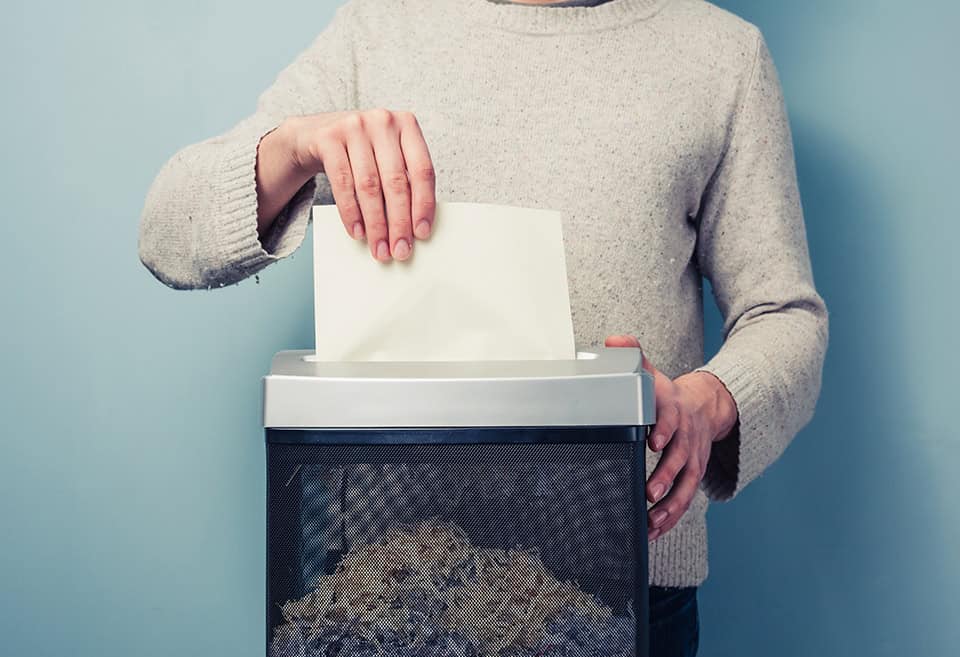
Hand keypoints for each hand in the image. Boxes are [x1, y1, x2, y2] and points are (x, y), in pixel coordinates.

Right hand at [275, 109, 436, 261]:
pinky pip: (342, 183)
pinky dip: (351, 212)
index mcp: (407, 125)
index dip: (424, 205)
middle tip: (400, 250)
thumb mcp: (387, 156)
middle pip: (395, 182)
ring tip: (379, 248)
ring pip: (369, 186)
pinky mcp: (329, 138)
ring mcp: (354, 126)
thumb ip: (403, 180)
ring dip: (375, 224)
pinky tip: (357, 232)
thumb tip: (414, 227)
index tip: (422, 233)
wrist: (316, 134)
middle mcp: (382, 121)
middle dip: (399, 222)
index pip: (422, 170)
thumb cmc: (362, 152)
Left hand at [604, 335, 738, 540]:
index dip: (664, 429)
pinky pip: (683, 501)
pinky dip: (670, 518)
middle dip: (666, 476)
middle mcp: (686, 438)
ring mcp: (691, 460)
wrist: (706, 407)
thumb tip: (613, 341)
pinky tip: (653, 532)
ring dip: (670, 506)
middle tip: (651, 491)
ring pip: (686, 486)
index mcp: (674, 412)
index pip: (671, 420)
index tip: (653, 441)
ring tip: (653, 522)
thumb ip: (634, 358)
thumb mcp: (653, 374)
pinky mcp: (691, 478)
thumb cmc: (669, 395)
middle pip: (680, 459)